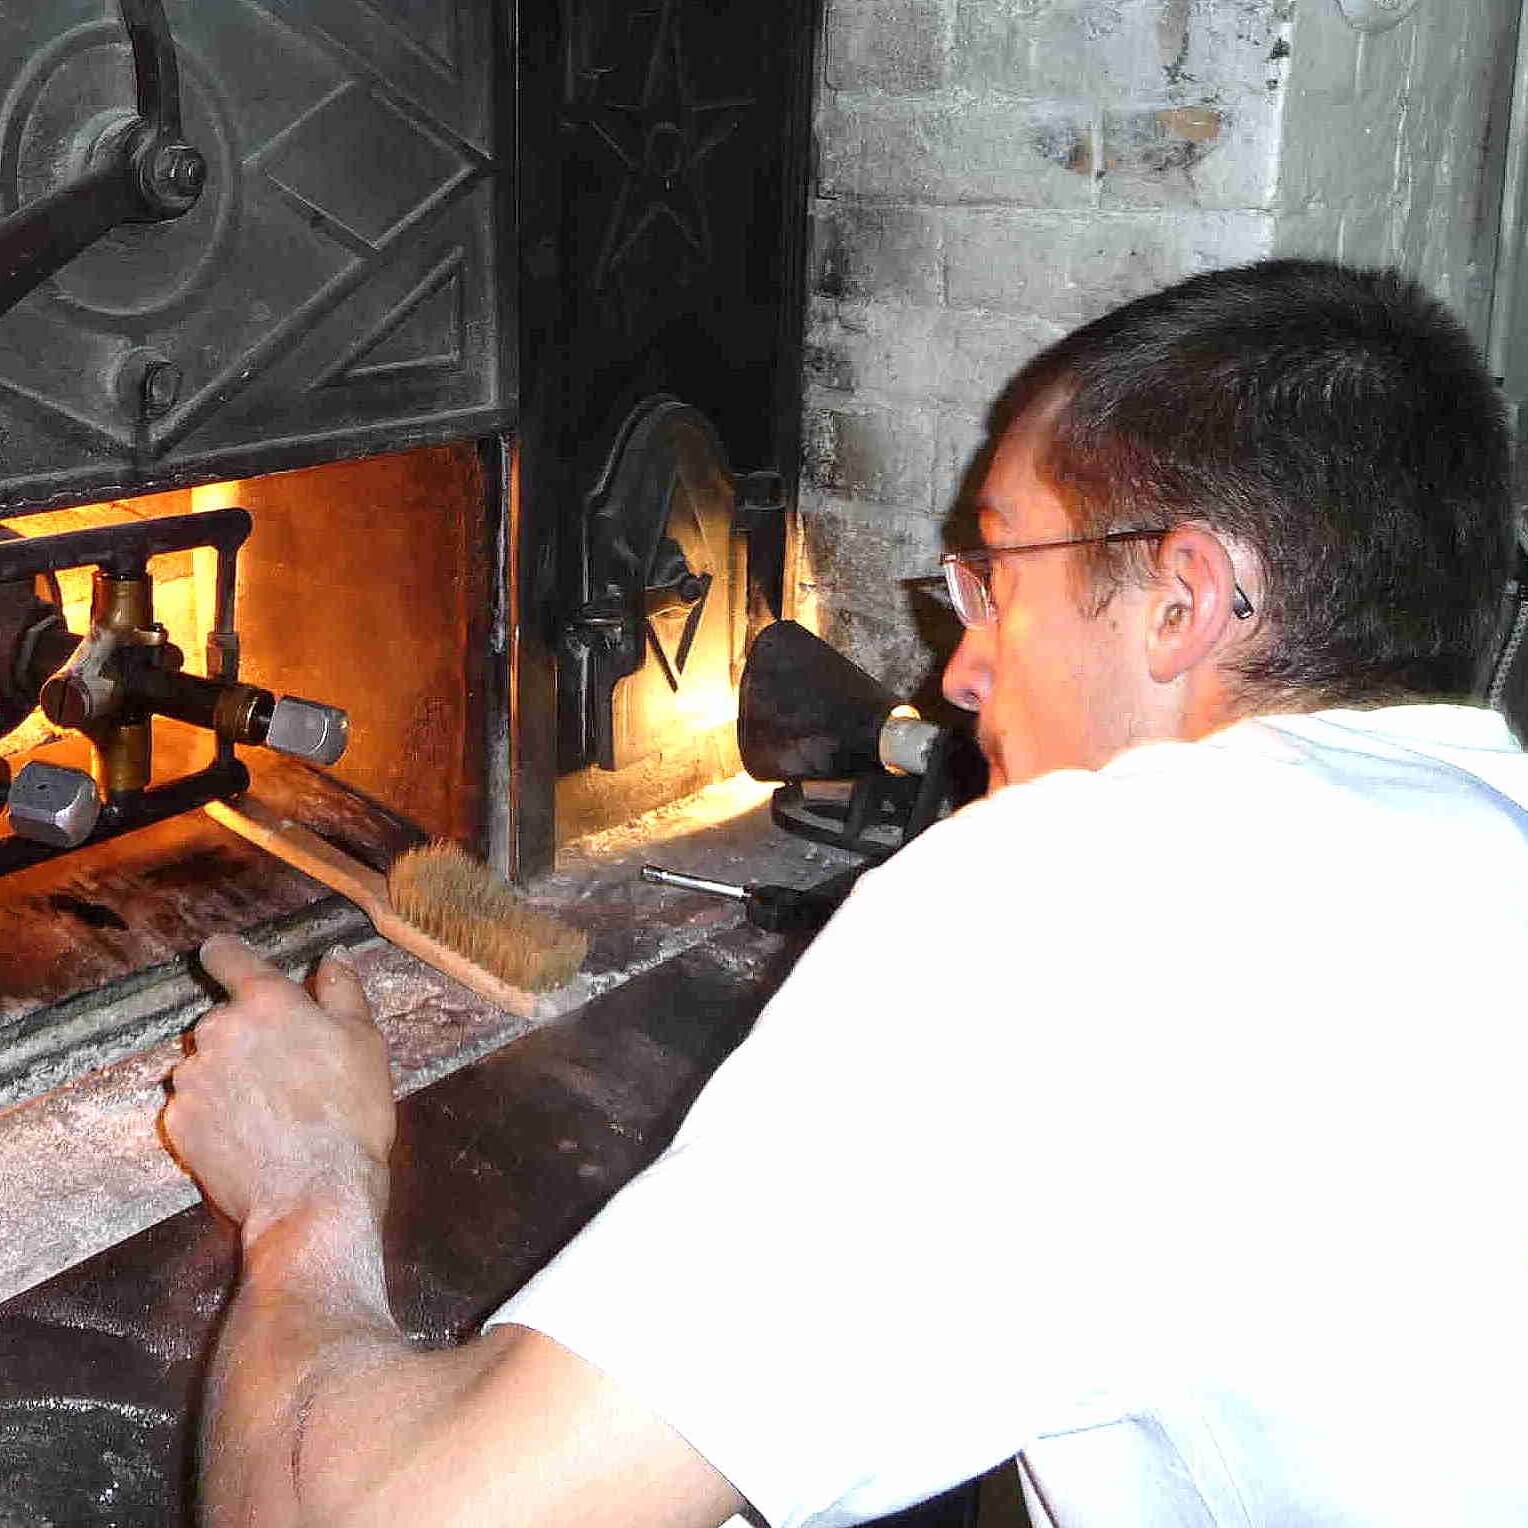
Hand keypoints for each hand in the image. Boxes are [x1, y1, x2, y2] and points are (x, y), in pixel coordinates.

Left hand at [163, 936, 395, 1245]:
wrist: (314, 1194)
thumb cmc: (350, 1115)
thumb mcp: (364, 1041)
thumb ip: (343, 990)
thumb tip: (334, 956)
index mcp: (267, 1003)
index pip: (229, 957)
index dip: (227, 954)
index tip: (225, 956)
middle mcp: (219, 1031)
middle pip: (222, 1018)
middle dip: (246, 1034)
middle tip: (286, 1067)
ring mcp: (193, 1078)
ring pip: (206, 1063)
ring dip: (228, 1074)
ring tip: (269, 1108)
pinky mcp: (178, 1122)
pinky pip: (194, 1104)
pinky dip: (215, 1112)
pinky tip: (250, 1132)